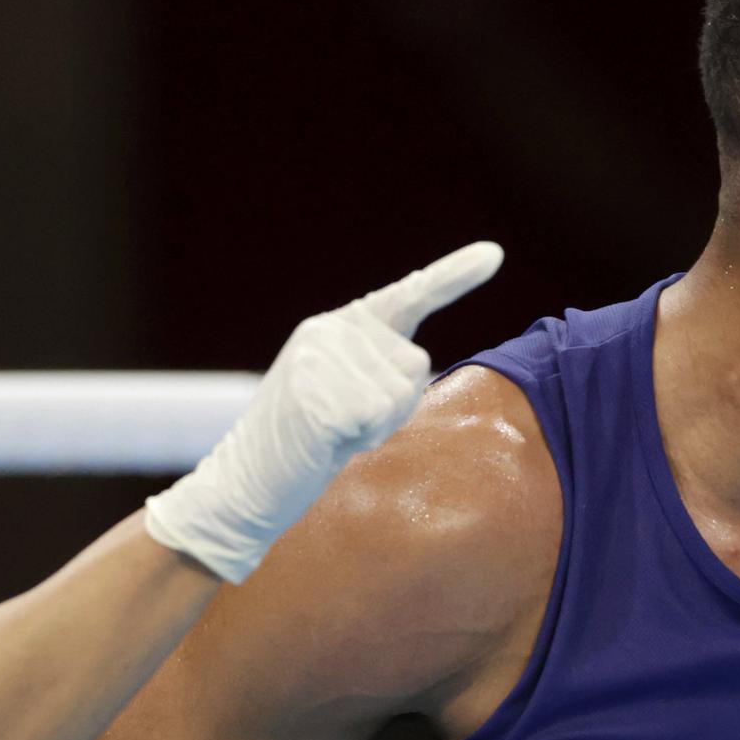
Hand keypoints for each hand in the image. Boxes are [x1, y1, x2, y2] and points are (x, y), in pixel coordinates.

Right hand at [144, 242, 503, 582]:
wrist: (244, 485)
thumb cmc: (305, 445)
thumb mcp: (344, 392)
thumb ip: (376, 368)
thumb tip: (412, 361)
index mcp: (338, 326)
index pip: (408, 295)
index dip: (455, 275)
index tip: (495, 254)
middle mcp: (328, 329)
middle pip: (415, 366)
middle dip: (394, 409)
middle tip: (343, 426)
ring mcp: (320, 358)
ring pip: (400, 394)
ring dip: (376, 427)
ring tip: (331, 434)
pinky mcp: (317, 392)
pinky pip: (377, 417)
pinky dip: (359, 441)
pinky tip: (324, 443)